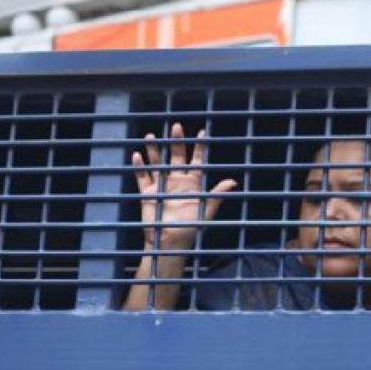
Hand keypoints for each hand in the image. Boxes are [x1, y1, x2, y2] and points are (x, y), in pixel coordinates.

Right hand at [132, 123, 236, 250]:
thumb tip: (233, 182)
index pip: (197, 160)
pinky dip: (139, 167)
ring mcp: (162, 185)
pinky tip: (137, 156)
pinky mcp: (148, 192)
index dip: (199, 147)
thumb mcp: (206, 210)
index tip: (202, 132)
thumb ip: (217, 195)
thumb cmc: (191, 228)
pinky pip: (142, 177)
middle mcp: (177, 181)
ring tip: (150, 137)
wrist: (170, 242)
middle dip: (176, 142)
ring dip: (154, 151)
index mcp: (193, 183)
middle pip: (177, 156)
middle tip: (175, 127)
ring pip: (158, 163)